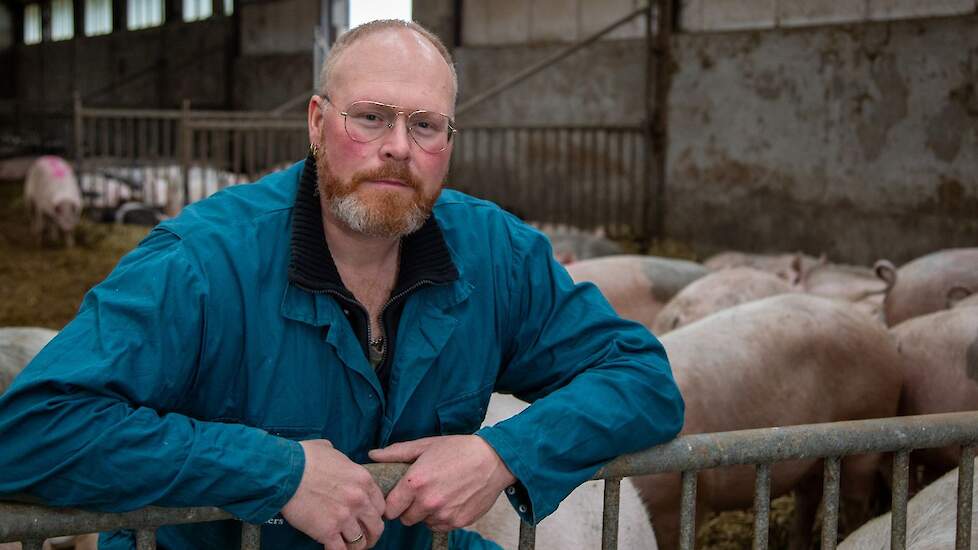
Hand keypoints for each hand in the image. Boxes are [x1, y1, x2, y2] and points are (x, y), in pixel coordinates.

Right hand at [281, 440, 385, 548]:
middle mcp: (359, 500)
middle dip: (371, 534)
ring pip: (360, 542)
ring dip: (355, 546)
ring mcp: (344, 517)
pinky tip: (331, 548)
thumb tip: (338, 462)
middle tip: (364, 538)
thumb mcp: (331, 450)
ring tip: (348, 546)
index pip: (380, 505)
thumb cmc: (304, 458)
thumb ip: (342, 461)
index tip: (368, 519)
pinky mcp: (327, 531)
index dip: (374, 514)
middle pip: (376, 526)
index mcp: (363, 480)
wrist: (285, 471)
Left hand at [368, 435, 516, 531]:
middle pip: (405, 519)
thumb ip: (396, 453)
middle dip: (409, 508)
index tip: (398, 497)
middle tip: (421, 493)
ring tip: (439, 493)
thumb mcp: (425, 445)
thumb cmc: (458, 449)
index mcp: (415, 483)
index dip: (392, 504)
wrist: (493, 459)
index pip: (389, 510)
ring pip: (424, 523)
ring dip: (427, 513)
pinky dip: (442, 517)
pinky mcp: (458, 522)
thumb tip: (373, 455)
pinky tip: (450, 500)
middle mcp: (428, 502)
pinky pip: (440, 526)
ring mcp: (444, 514)